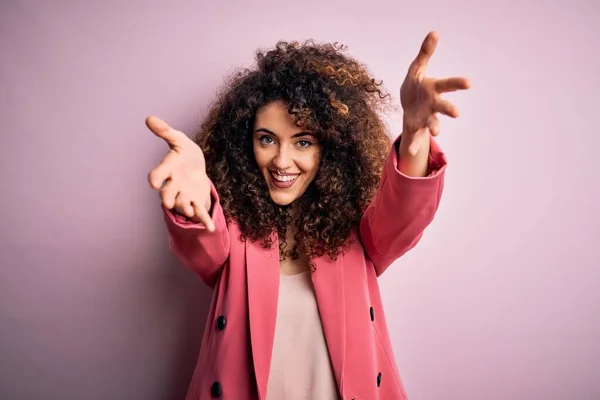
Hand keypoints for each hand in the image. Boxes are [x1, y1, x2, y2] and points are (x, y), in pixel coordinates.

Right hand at [146, 116, 214, 231]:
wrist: (197, 167)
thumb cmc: (185, 153)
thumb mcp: (179, 140)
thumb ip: (166, 131)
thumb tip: (149, 118)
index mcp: (169, 169)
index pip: (159, 174)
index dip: (156, 177)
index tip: (153, 182)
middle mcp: (173, 185)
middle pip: (168, 194)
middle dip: (168, 198)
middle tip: (168, 202)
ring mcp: (184, 195)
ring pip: (182, 204)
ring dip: (185, 208)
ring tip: (189, 211)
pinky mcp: (196, 201)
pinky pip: (199, 213)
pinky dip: (204, 221)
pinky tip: (210, 228)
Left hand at [400, 31, 470, 154]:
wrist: (407, 106)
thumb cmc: (416, 86)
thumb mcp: (417, 68)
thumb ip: (425, 53)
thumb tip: (434, 32)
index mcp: (434, 89)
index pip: (447, 84)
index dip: (457, 83)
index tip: (468, 83)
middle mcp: (433, 105)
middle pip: (443, 107)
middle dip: (449, 109)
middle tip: (456, 113)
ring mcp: (425, 118)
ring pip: (432, 124)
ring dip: (434, 128)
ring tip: (436, 133)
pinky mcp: (415, 128)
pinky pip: (415, 139)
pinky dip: (414, 146)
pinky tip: (411, 153)